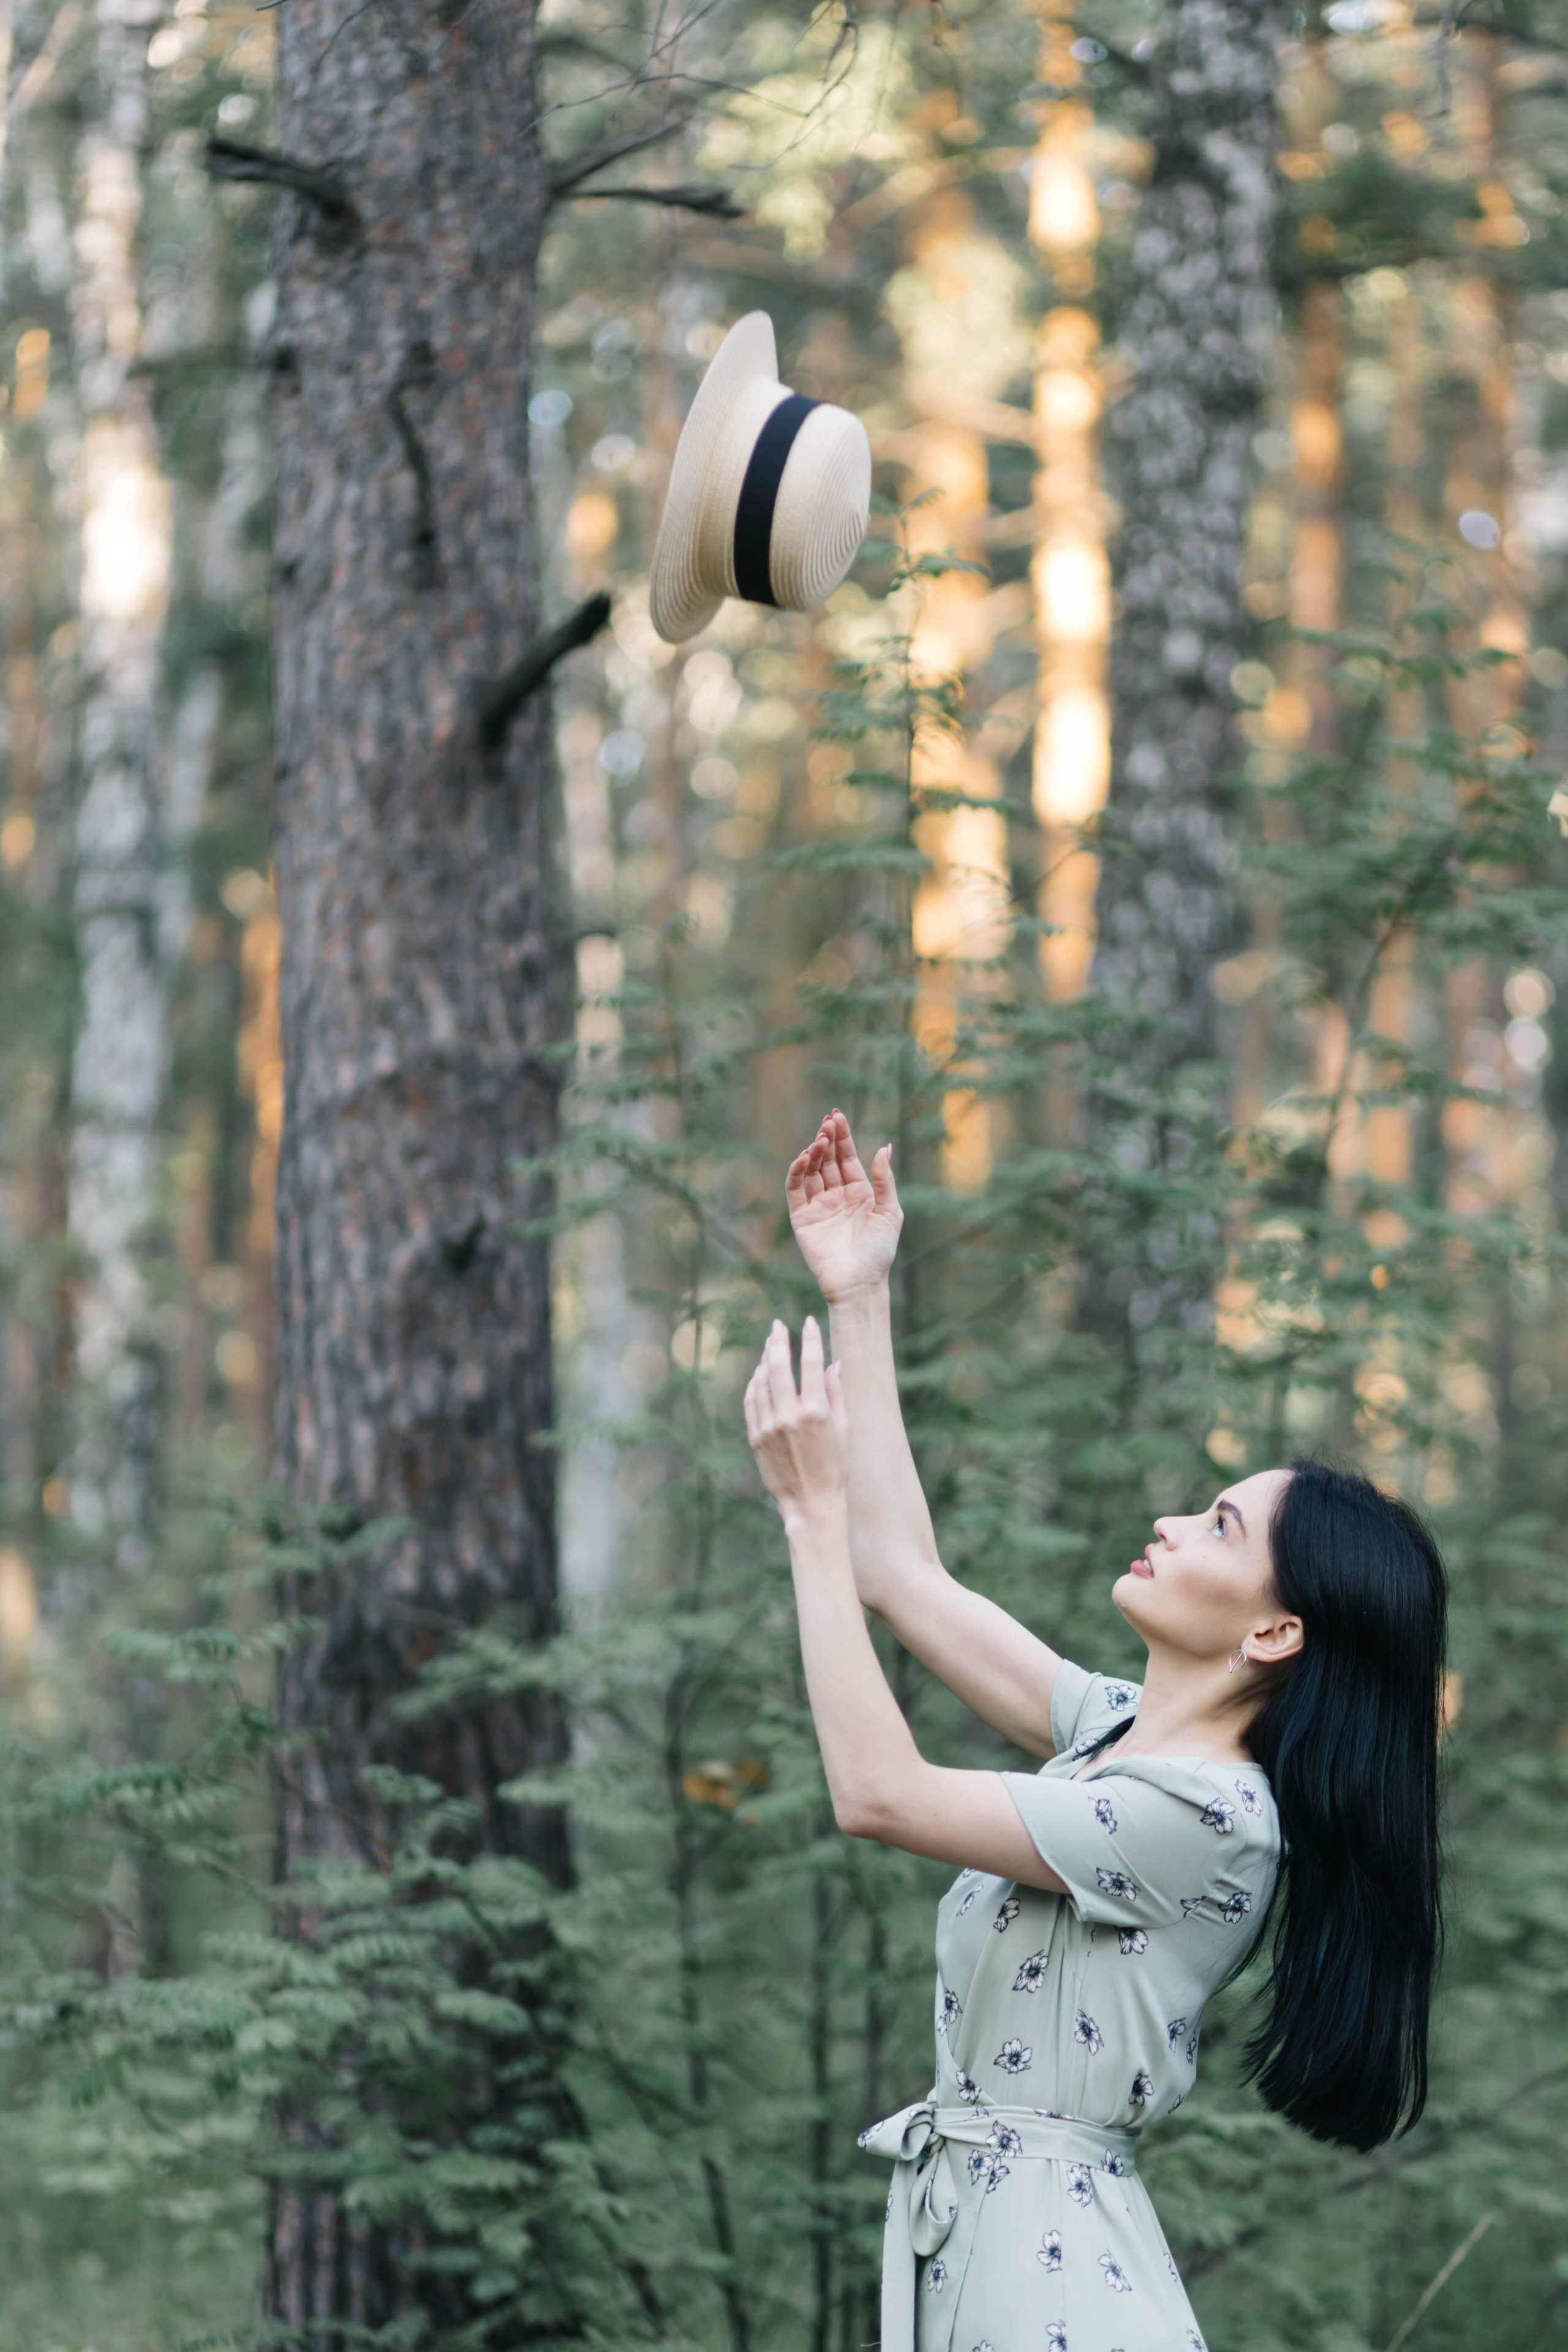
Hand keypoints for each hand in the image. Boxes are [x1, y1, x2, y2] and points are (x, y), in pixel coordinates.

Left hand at [744, 1317, 848, 1526]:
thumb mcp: (844, 1430)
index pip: (811, 1363)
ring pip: (761, 1382)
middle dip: (779, 1341)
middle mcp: (790, 1416)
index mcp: (816, 1412)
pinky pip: (751, 1401)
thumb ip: (836, 1394)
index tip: (808, 1322)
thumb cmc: (835, 1468)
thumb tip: (833, 1364)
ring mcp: (769, 1427)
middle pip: (779, 1366)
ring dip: (764, 1360)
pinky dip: (754, 1384)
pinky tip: (759, 1374)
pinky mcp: (756, 1438)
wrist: (810, 1503)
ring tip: (769, 1346)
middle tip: (778, 1326)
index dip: (810, 1338)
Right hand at [786, 1109, 901, 1303]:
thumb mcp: (889, 1212)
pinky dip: (797, 1172)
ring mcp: (818, 1206)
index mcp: (859, 1192)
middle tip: (826, 1122)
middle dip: (826, 1139)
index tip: (837, 1115)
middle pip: (828, 1160)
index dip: (842, 1137)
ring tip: (818, 1140)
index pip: (846, 1157)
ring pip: (811, 1171)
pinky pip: (795, 1190)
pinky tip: (804, 1158)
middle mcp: (837, 1196)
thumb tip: (885, 1147)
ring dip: (813, 1153)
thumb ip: (885, 1180)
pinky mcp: (802, 1218)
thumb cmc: (879, 1252)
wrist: (860, 1283)